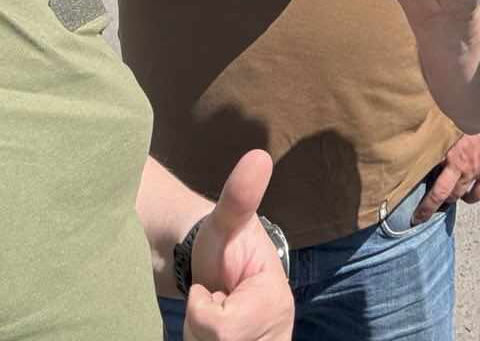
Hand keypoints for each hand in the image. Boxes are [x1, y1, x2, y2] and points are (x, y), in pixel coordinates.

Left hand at [187, 151, 294, 340]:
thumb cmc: (222, 243)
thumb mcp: (225, 220)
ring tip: (213, 313)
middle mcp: (279, 333)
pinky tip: (215, 332)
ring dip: (201, 335)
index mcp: (276, 302)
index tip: (213, 287)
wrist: (219, 271)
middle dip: (201, 324)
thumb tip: (259, 155)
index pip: (222, 329)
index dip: (203, 307)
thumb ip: (239, 197)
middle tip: (213, 300)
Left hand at [413, 115, 479, 223]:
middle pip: (439, 193)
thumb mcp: (450, 114)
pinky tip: (466, 196)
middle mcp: (457, 162)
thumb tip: (422, 124)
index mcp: (443, 146)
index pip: (422, 170)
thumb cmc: (476, 106)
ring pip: (456, 194)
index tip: (402, 192)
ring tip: (443, 202)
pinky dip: (470, 198)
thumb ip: (438, 127)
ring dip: (449, 200)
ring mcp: (474, 169)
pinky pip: (477, 193)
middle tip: (419, 216)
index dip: (411, 182)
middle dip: (427, 207)